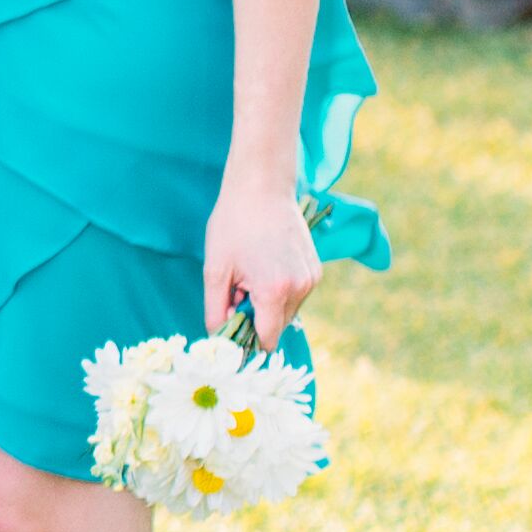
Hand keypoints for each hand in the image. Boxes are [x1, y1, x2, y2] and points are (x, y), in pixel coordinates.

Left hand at [202, 156, 325, 341]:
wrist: (262, 189)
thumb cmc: (233, 225)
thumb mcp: (215, 270)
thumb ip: (216, 309)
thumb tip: (219, 337)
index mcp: (275, 291)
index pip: (267, 339)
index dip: (247, 341)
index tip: (231, 334)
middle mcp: (300, 288)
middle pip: (277, 326)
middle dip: (255, 318)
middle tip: (235, 292)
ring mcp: (312, 279)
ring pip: (287, 311)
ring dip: (267, 304)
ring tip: (250, 274)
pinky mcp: (316, 269)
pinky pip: (296, 294)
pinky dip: (279, 290)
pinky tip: (264, 267)